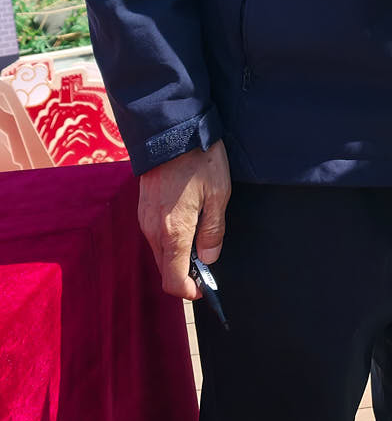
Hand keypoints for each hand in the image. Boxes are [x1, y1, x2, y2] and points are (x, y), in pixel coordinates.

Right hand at [137, 139, 231, 301]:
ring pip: (160, 252)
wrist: (171, 129)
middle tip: (207, 260)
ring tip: (201, 235)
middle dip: (185, 272)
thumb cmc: (198, 160)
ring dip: (178, 254)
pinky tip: (188, 221)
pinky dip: (170, 238)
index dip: (190, 290)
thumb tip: (208, 258)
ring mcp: (145, 218)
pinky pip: (155, 235)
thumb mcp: (218, 194)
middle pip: (165, 269)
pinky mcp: (143, 207)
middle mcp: (153, 230)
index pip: (173, 281)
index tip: (205, 287)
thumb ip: (213, 231)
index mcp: (172, 232)